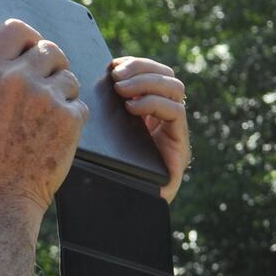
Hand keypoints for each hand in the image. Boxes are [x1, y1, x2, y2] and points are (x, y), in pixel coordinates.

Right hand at [0, 19, 86, 219]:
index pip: (14, 30)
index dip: (28, 38)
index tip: (32, 48)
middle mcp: (15, 79)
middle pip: (49, 49)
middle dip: (51, 66)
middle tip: (47, 85)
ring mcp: (44, 98)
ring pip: (68, 77)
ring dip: (62, 93)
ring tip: (47, 118)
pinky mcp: (67, 118)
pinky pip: (79, 105)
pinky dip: (71, 119)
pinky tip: (55, 136)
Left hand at [109, 56, 188, 201]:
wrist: (122, 211)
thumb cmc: (105, 175)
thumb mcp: (100, 137)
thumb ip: (104, 112)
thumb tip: (94, 80)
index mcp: (146, 111)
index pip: (152, 73)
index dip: (135, 64)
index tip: (113, 66)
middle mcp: (164, 119)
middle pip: (166, 75)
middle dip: (142, 69)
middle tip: (116, 77)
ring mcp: (174, 131)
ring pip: (175, 88)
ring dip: (148, 82)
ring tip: (122, 89)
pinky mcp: (180, 145)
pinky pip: (176, 111)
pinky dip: (155, 102)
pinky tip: (133, 108)